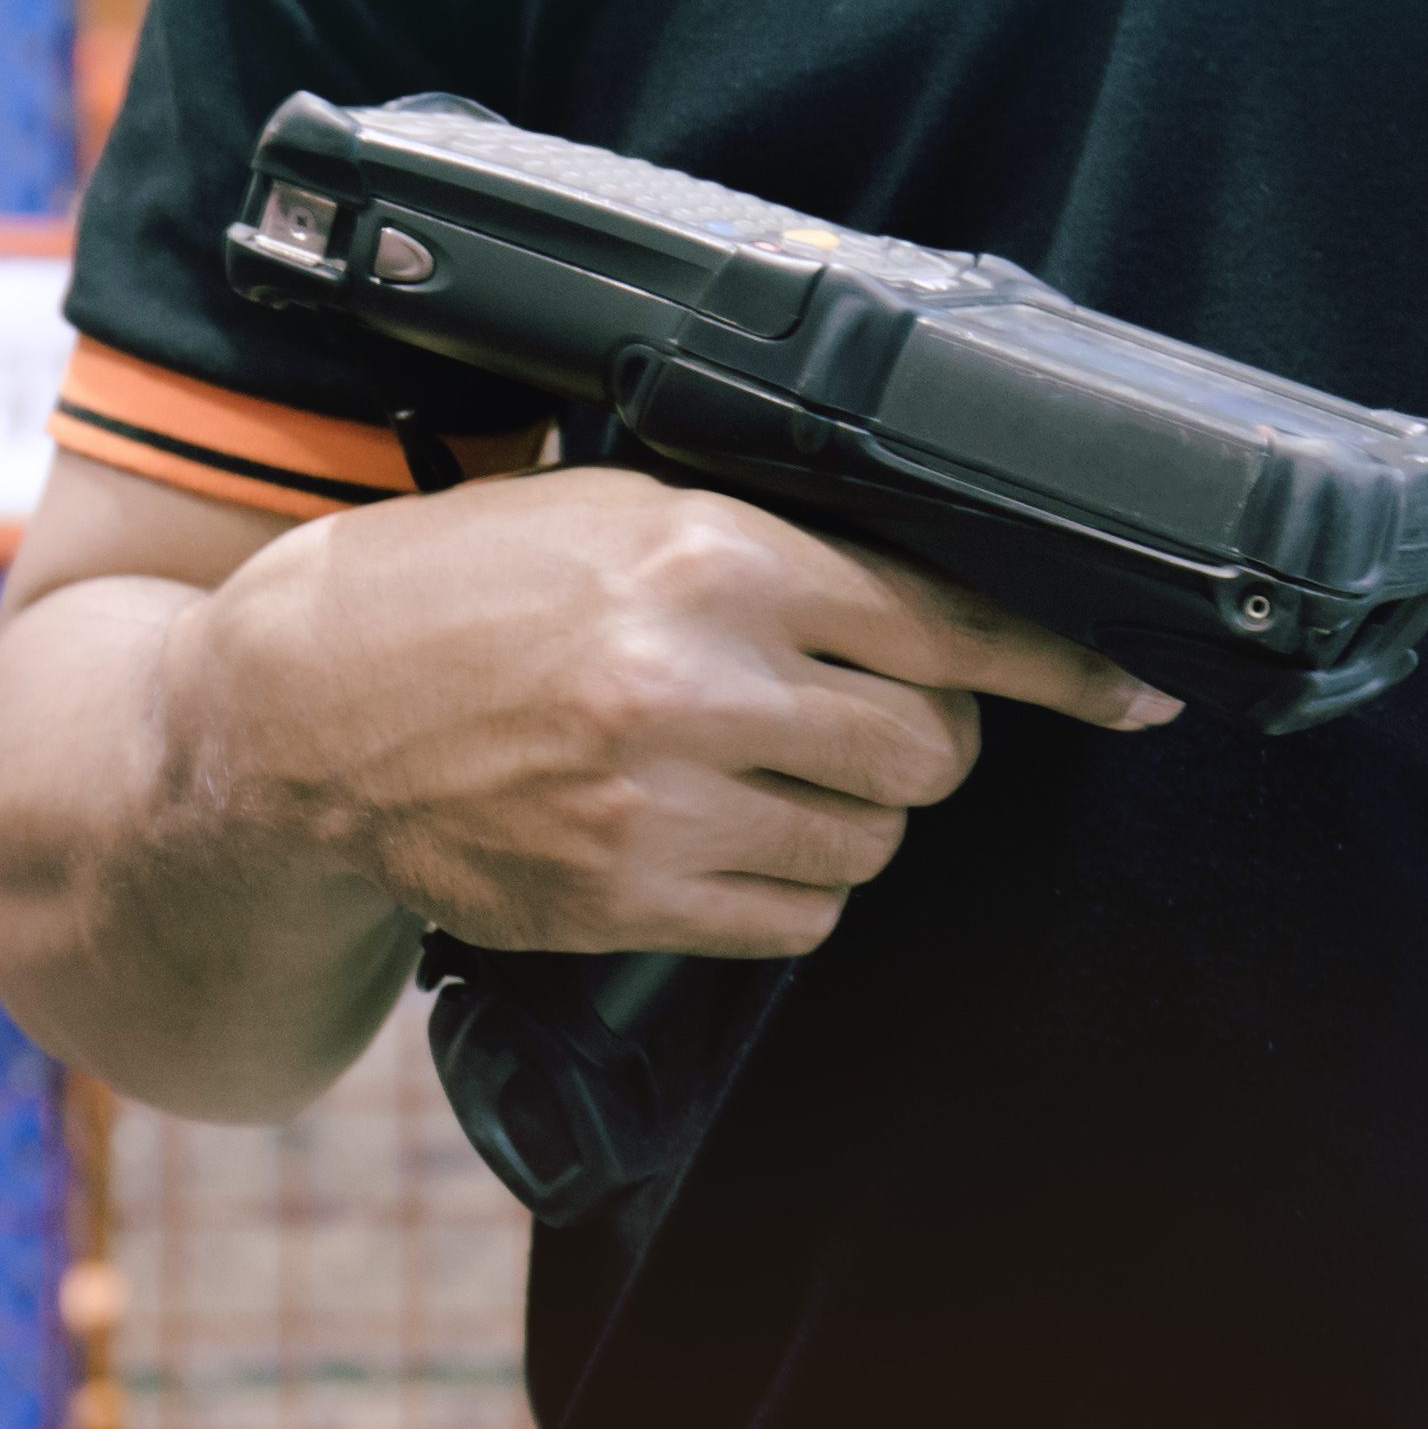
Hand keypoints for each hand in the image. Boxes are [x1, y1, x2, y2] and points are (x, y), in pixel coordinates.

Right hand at [167, 462, 1170, 961]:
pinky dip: (785, 887)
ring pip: (873, 841)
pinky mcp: (625, 897)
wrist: (286, 715)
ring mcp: (660, 801)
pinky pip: (800, 917)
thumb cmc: (465, 590)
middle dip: (916, 741)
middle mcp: (698, 679)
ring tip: (746, 768)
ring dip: (843, 815)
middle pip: (932, 749)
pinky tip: (710, 834)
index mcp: (713, 556)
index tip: (1140, 692)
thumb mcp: (623, 511)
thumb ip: (783, 553)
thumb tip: (953, 610)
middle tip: (845, 717)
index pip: (949, 621)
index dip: (1060, 666)